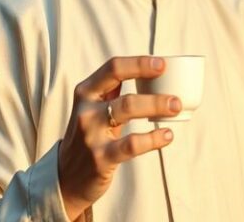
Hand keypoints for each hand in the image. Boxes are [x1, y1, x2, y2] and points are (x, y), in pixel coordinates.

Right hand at [58, 56, 180, 219]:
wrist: (66, 178)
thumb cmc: (88, 136)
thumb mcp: (93, 108)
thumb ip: (112, 90)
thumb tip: (148, 71)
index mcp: (85, 92)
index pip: (114, 68)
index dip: (139, 63)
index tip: (162, 64)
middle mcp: (86, 110)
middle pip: (124, 93)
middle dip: (155, 94)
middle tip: (177, 98)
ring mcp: (91, 134)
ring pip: (127, 111)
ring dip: (156, 108)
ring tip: (176, 109)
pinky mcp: (100, 158)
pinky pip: (132, 144)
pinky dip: (153, 138)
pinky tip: (167, 136)